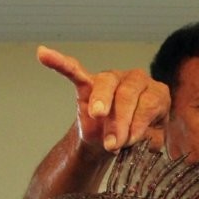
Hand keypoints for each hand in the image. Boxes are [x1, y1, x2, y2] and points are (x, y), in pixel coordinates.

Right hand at [37, 45, 169, 152]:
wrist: (111, 144)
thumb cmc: (134, 139)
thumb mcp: (146, 143)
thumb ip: (146, 140)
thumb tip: (140, 139)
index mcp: (156, 94)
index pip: (149, 104)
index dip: (138, 124)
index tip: (128, 143)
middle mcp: (136, 80)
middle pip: (128, 93)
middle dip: (120, 120)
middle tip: (112, 144)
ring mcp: (113, 78)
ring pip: (106, 84)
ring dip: (101, 101)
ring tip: (96, 116)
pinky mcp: (89, 81)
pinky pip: (74, 69)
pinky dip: (59, 62)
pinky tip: (43, 54)